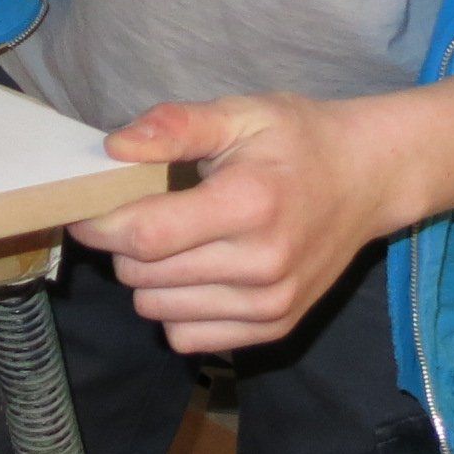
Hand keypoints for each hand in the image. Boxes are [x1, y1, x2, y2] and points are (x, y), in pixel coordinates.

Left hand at [68, 92, 421, 353]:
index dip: (99, 224)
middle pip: (143, 276)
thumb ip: (176, 126)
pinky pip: (188, 339)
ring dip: (150, 279)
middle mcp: (261, 264)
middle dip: (125, 245)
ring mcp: (271, 304)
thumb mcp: (241, 114)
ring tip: (177, 241)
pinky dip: (178, 309)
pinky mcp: (275, 328)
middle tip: (143, 212)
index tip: (85, 208)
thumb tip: (113, 147)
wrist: (367, 178)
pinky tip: (198, 272)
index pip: (144, 235)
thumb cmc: (299, 139)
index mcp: (248, 203)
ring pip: (158, 311)